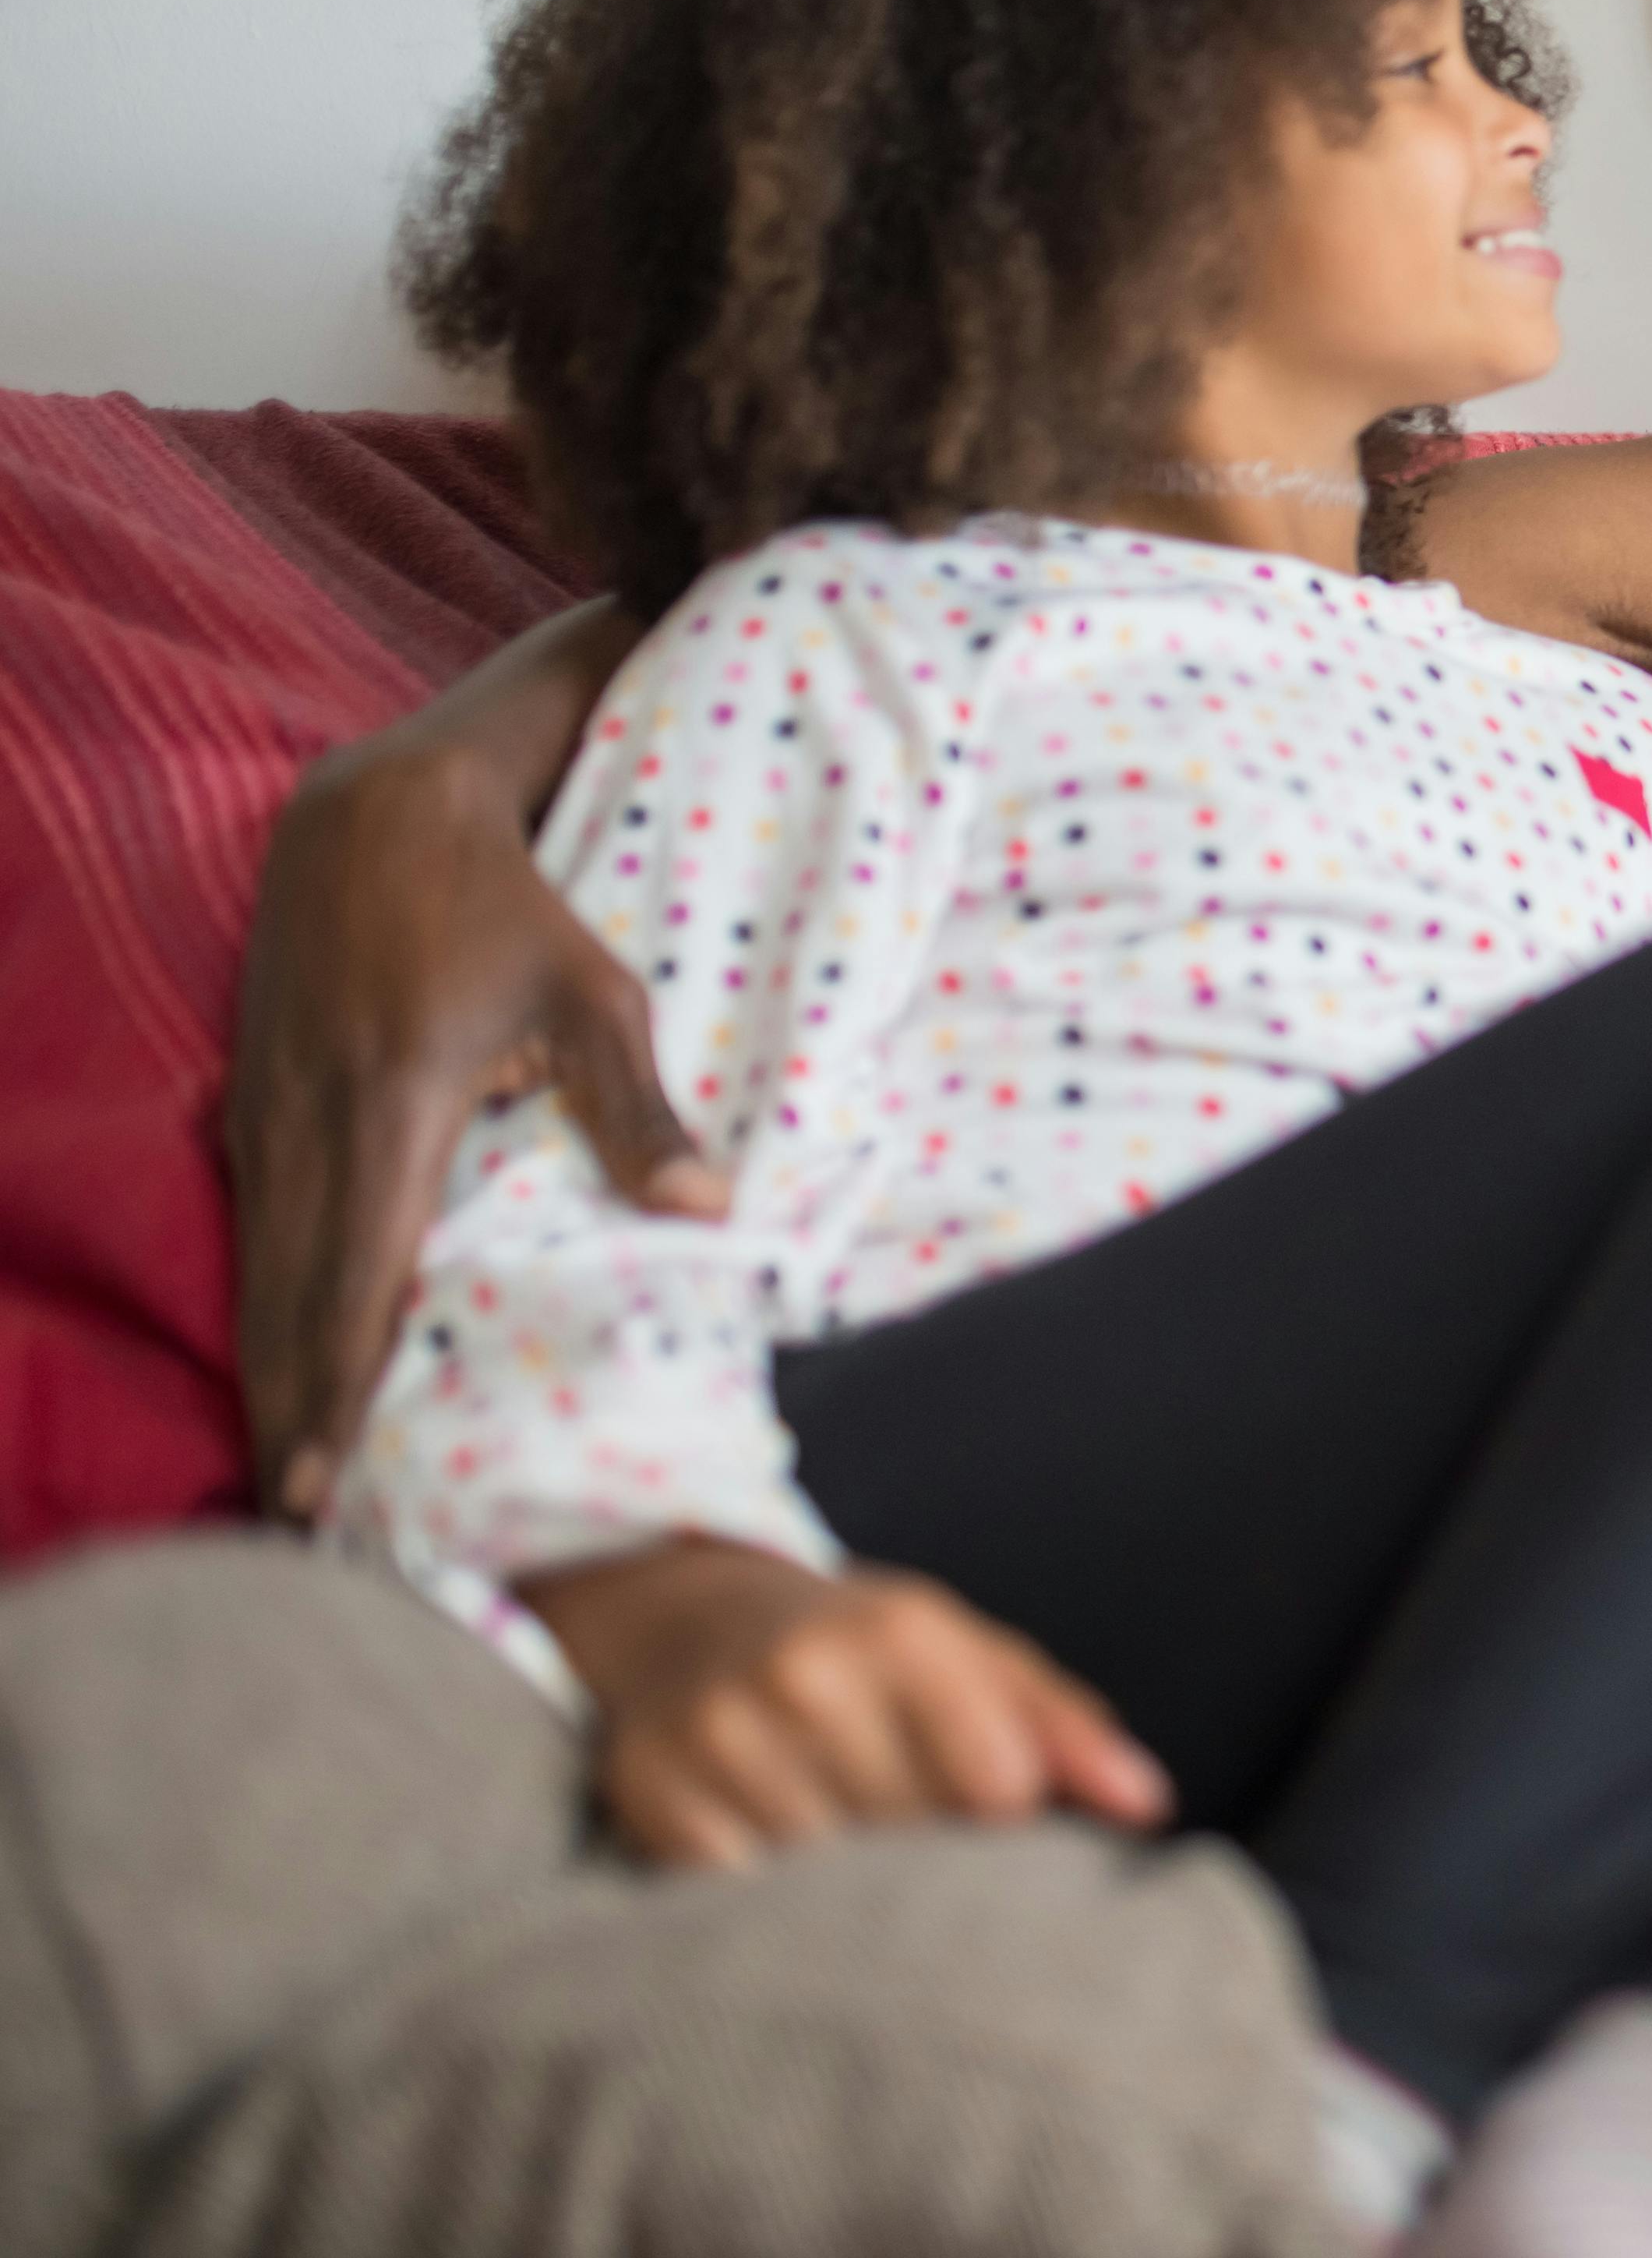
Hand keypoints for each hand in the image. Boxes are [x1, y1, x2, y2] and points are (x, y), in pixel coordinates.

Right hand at [226, 717, 718, 1522]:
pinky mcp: (258, 1104)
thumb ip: (640, 1109)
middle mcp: (316, 1122)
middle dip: (298, 1410)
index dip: (344, 1380)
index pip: (362, 1273)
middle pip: (298, 1295)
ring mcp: (274, 1113)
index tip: (332, 1472)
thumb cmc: (508, 908)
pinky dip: (266, 1304)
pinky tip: (279, 1364)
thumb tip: (707, 1210)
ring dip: (273, 1370)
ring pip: (267, 1269)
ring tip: (290, 1472)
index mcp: (397, 1106)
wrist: (378, 822)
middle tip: (305, 1516)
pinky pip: (260, 1227)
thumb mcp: (596, 991)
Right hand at [518, 1539, 1171, 1870]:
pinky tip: (787, 1890)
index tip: (1005, 1845)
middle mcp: (807, 1676)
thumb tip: (1145, 1804)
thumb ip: (1065, 1729)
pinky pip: (741, 1899)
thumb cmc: (864, 1655)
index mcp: (904, 1634)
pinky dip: (772, 1912)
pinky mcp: (655, 1796)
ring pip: (826, 1878)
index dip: (1013, 1835)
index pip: (997, 1782)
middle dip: (936, 1873)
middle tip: (934, 1880)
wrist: (689, 1621)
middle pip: (913, 1838)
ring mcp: (722, 1736)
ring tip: (863, 1885)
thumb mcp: (973, 1660)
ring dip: (855, 1903)